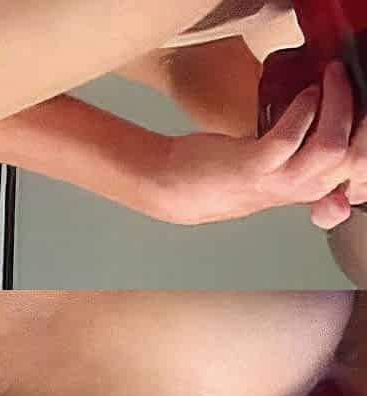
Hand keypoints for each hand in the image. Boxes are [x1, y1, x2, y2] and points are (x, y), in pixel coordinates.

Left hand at [147, 61, 363, 227]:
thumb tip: (323, 123)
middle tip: (349, 80)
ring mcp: (276, 181)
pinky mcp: (251, 166)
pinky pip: (290, 137)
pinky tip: (303, 94)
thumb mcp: (270, 172)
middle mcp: (298, 191)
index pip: (360, 173)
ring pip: (332, 147)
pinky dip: (302, 109)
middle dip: (363, 115)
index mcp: (307, 190)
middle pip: (358, 160)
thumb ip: (299, 158)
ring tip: (331, 77)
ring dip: (338, 104)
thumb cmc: (220, 175)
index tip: (364, 113)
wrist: (174, 187)